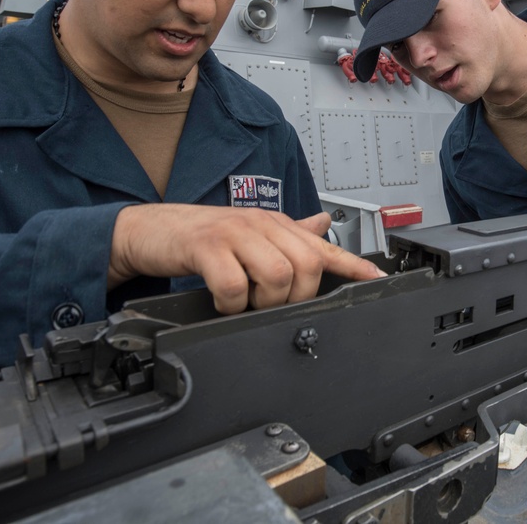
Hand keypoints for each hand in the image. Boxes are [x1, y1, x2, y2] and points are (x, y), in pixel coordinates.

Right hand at [108, 205, 386, 311]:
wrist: (150, 229)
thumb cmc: (203, 236)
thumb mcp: (250, 232)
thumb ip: (288, 232)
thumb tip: (323, 223)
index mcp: (275, 225)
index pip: (323, 245)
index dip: (353, 264)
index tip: (377, 280)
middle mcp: (260, 225)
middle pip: (305, 266)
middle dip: (295, 296)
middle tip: (271, 304)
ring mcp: (234, 234)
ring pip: (276, 275)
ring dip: (263, 301)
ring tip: (246, 302)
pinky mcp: (205, 247)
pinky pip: (234, 284)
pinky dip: (232, 303)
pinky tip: (222, 301)